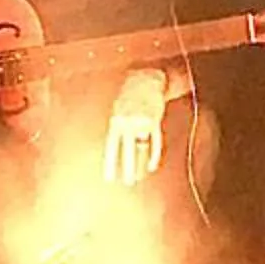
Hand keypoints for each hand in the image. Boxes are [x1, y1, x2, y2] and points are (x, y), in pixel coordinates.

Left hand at [105, 69, 168, 183]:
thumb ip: (117, 130)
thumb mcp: (117, 111)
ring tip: (137, 178)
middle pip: (128, 150)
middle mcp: (128, 122)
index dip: (110, 164)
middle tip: (126, 183)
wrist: (146, 80)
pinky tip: (150, 166)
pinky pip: (155, 142)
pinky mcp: (155, 120)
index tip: (109, 179)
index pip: (112, 147)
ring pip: (142, 149)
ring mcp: (142, 122)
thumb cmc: (129, 98)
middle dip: (127, 168)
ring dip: (139, 165)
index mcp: (115, 121)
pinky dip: (153, 156)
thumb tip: (115, 153)